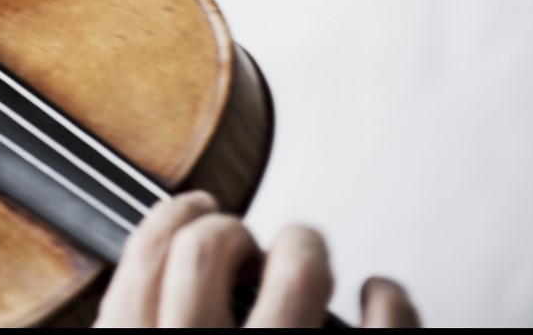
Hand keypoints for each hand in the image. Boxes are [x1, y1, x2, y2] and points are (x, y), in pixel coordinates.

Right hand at [96, 190, 419, 326]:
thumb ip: (140, 327)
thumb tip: (145, 287)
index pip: (147, 258)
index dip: (172, 218)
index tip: (195, 210)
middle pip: (208, 247)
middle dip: (229, 230)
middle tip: (245, 243)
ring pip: (298, 271)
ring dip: (306, 247)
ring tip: (306, 256)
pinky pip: (387, 325)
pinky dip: (393, 302)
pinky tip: (384, 299)